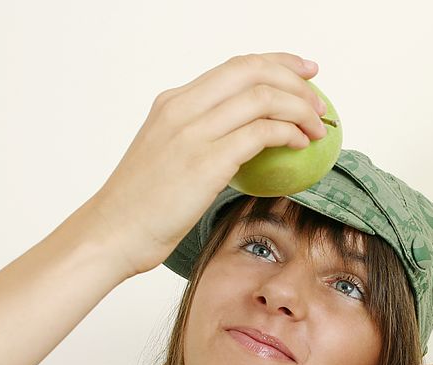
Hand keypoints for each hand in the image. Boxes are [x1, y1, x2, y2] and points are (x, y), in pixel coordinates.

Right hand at [84, 52, 327, 277]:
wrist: (113, 232)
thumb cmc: (142, 207)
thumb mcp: (168, 156)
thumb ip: (200, 139)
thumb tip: (245, 141)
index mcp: (173, 102)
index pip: (235, 67)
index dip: (277, 63)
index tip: (305, 73)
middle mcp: (182, 107)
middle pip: (253, 71)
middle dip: (296, 80)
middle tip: (319, 102)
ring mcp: (193, 132)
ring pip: (262, 98)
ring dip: (300, 109)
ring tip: (318, 128)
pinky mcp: (206, 161)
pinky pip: (261, 133)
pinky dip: (289, 134)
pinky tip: (300, 145)